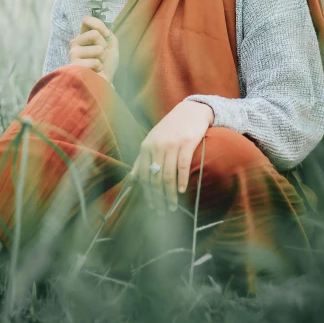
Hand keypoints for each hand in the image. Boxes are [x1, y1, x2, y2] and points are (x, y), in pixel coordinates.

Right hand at [68, 16, 119, 83]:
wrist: (104, 82)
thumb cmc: (107, 65)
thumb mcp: (112, 45)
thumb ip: (108, 34)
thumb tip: (101, 31)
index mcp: (83, 36)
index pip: (87, 20)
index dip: (99, 25)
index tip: (106, 35)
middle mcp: (76, 42)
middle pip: (95, 34)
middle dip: (104, 46)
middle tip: (101, 55)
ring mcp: (73, 53)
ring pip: (98, 49)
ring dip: (102, 58)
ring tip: (98, 65)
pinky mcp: (74, 65)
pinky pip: (96, 62)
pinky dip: (99, 68)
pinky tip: (94, 71)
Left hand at [131, 100, 213, 214]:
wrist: (190, 111)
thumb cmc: (171, 128)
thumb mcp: (153, 141)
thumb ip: (143, 159)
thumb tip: (132, 178)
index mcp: (146, 147)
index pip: (144, 175)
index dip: (148, 194)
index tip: (153, 207)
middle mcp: (156, 146)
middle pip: (155, 178)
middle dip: (159, 198)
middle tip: (163, 212)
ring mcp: (171, 144)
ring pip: (168, 175)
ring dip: (170, 194)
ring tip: (173, 206)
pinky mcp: (186, 143)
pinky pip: (182, 166)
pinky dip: (182, 180)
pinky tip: (182, 191)